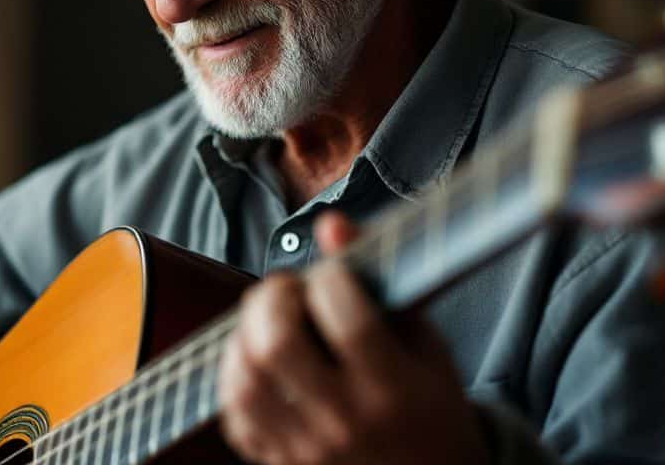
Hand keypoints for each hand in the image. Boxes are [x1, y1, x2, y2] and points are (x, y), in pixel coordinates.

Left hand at [217, 213, 489, 464]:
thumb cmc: (430, 409)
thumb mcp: (425, 346)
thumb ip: (381, 283)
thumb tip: (331, 224)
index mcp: (394, 390)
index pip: (345, 318)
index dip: (328, 277)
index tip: (333, 274)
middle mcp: (346, 422)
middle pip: (278, 345)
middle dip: (273, 298)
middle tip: (289, 290)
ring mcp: (306, 448)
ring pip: (245, 378)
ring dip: (245, 331)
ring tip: (269, 319)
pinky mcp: (278, 462)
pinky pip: (234, 412)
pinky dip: (234, 372)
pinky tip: (255, 354)